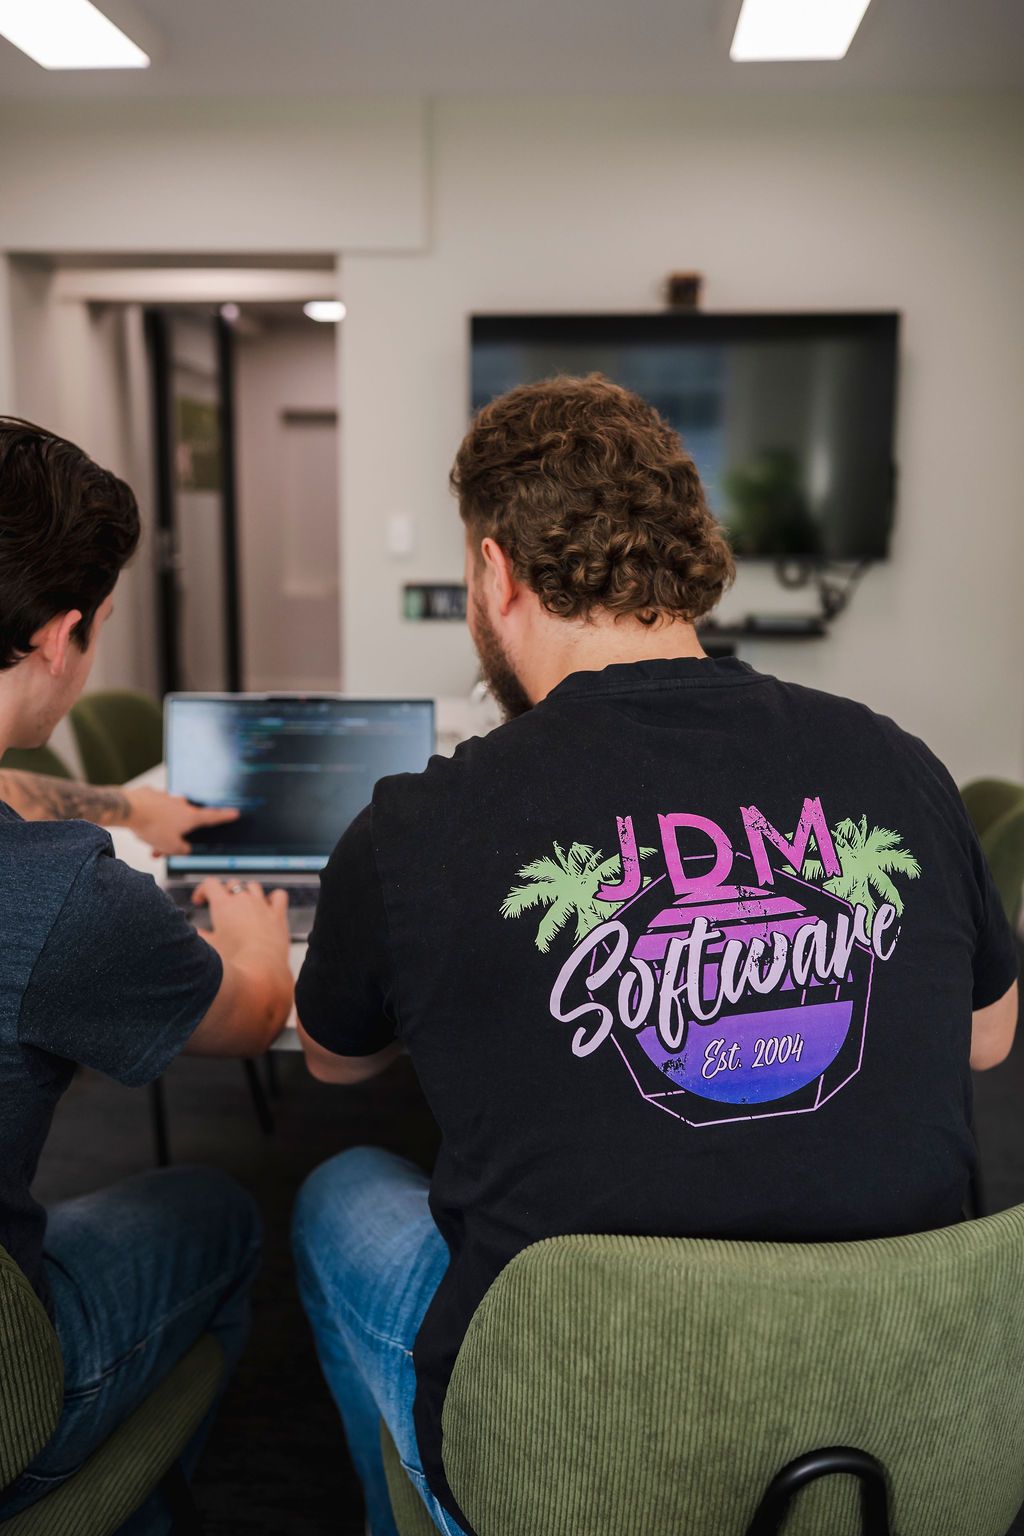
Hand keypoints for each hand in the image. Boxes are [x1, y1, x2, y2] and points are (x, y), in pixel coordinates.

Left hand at [125, 786, 239, 855]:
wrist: (128, 809)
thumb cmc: (152, 827)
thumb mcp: (171, 847)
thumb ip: (181, 850)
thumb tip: (185, 848)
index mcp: (190, 816)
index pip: (213, 817)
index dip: (225, 816)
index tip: (234, 813)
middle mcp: (181, 804)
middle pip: (184, 821)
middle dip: (176, 834)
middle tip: (164, 848)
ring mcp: (166, 797)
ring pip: (167, 816)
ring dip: (161, 828)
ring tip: (149, 841)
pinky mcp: (150, 794)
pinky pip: (154, 808)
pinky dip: (151, 817)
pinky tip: (141, 824)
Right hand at [193, 879, 293, 1034]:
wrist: (261, 975)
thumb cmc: (233, 963)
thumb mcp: (208, 948)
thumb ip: (198, 937)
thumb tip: (191, 933)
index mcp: (224, 905)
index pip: (210, 884)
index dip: (202, 891)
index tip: (200, 902)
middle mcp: (244, 901)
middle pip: (232, 885)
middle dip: (224, 893)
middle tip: (221, 909)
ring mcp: (263, 906)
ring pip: (254, 886)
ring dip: (246, 892)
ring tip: (242, 906)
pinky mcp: (279, 917)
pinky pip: (279, 896)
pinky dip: (273, 897)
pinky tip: (269, 904)